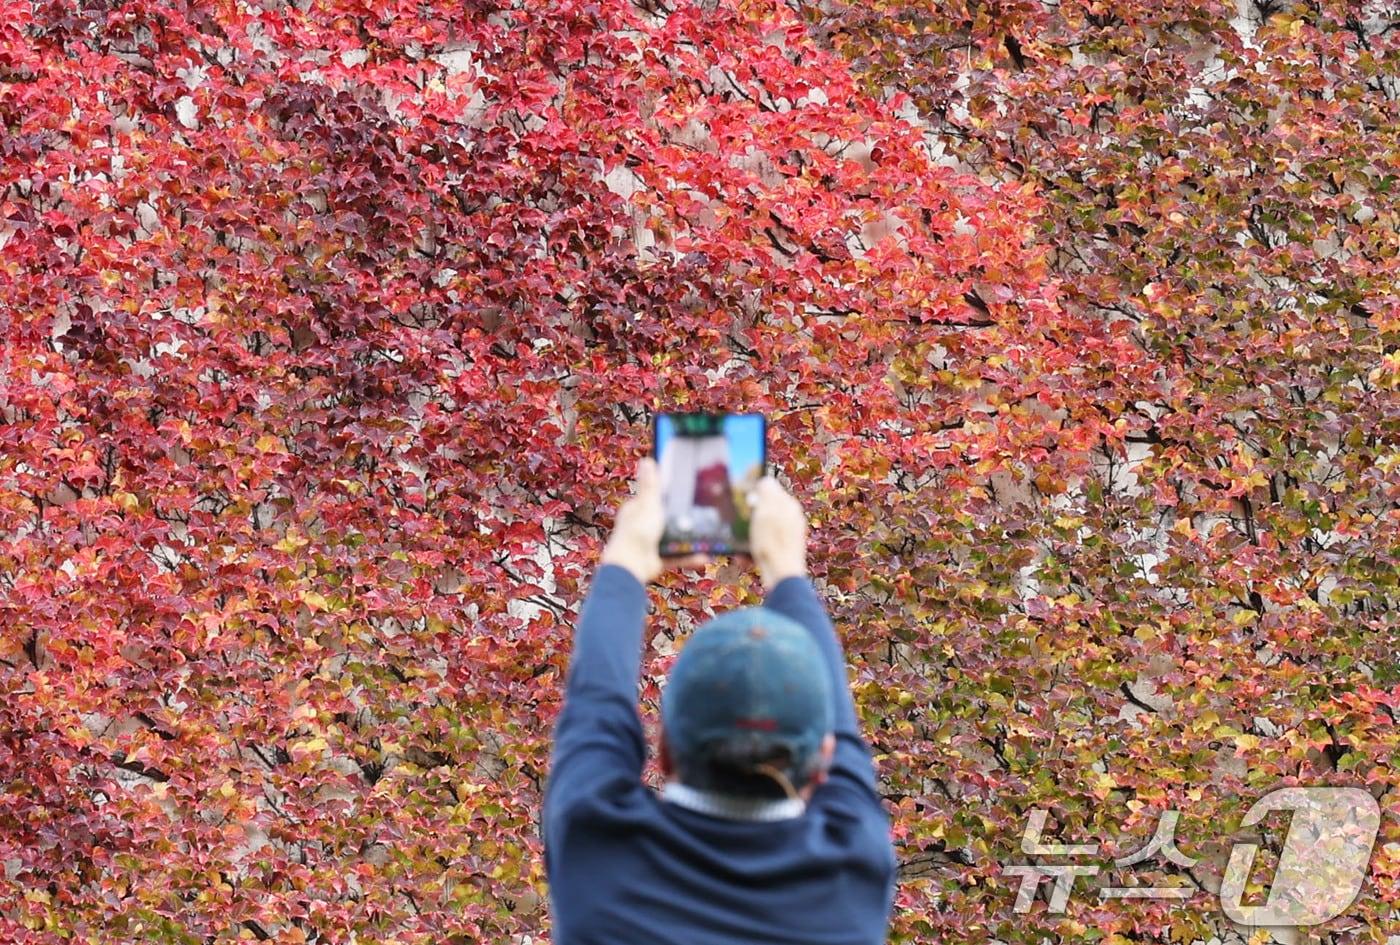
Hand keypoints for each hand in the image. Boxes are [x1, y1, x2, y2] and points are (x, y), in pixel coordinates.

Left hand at [600, 457, 710, 583]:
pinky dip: (689, 556)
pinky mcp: (657, 559)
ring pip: (674, 537)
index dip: (669, 493)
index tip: (687, 491)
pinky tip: (704, 556)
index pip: (653, 496)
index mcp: (636, 509)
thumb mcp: (648, 504)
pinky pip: (677, 555)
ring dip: (690, 538)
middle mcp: (642, 525)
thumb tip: (647, 460)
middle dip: (683, 517)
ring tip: (709, 536)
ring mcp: (650, 542)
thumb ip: (650, 485)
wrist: (632, 565)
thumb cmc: (637, 531)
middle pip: (666, 517)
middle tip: (704, 512)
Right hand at [747, 474, 807, 590]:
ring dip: (747, 534)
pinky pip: (762, 545)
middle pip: (764, 508)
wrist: (782, 577)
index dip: (753, 490)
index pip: (770, 487)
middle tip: (737, 520)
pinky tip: (743, 557)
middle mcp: (791, 518)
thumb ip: (766, 493)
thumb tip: (765, 480)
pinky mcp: (782, 551)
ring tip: (740, 544)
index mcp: (789, 505)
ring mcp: (788, 535)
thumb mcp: (765, 512)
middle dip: (748, 515)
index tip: (740, 496)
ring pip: (761, 528)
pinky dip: (751, 549)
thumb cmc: (773, 544)